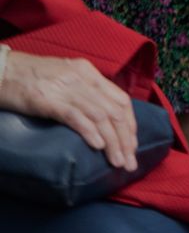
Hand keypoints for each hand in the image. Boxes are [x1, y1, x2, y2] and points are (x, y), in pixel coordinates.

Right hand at [0, 50, 140, 171]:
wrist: (0, 70)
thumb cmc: (29, 77)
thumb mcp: (64, 77)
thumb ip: (83, 91)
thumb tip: (100, 116)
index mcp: (89, 72)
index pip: (121, 99)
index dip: (130, 124)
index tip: (132, 145)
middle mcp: (83, 78)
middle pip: (115, 111)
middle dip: (126, 139)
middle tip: (130, 162)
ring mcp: (66, 89)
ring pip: (100, 116)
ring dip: (112, 142)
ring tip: (118, 162)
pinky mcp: (48, 100)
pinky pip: (75, 116)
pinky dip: (90, 132)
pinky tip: (98, 147)